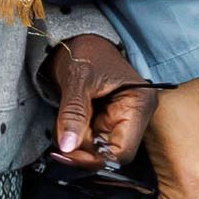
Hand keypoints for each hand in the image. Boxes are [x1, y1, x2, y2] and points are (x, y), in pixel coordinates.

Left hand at [43, 31, 157, 172]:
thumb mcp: (78, 81)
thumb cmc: (85, 53)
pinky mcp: (109, 119)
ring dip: (78, 144)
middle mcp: (136, 115)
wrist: (79, 40)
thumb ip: (73, 114)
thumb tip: (67, 146)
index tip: (67, 153)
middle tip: (59, 144)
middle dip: (84, 151)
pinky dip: (77, 137)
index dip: (95, 158)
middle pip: (111, 152)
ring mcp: (123, 118)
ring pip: (100, 148)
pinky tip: (67, 126)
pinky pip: (93, 139)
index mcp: (139, 104)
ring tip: (62, 127)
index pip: (123, 151)